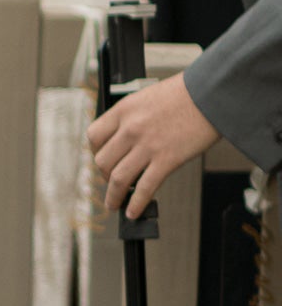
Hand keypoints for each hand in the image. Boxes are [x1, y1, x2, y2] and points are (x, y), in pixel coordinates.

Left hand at [91, 74, 215, 218]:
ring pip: (118, 179)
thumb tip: (126, 140)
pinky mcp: (167, 160)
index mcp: (123, 110)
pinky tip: (133, 212)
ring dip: (113, 196)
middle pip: (102, 161)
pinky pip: (144, 188)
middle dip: (104, 176)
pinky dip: (136, 204)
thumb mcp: (147, 97)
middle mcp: (130, 128)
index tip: (102, 159)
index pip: (94, 136)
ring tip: (114, 204)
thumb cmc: (186, 94)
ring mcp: (147, 146)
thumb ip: (133, 117)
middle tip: (111, 181)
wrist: (212, 94)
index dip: (96, 152)